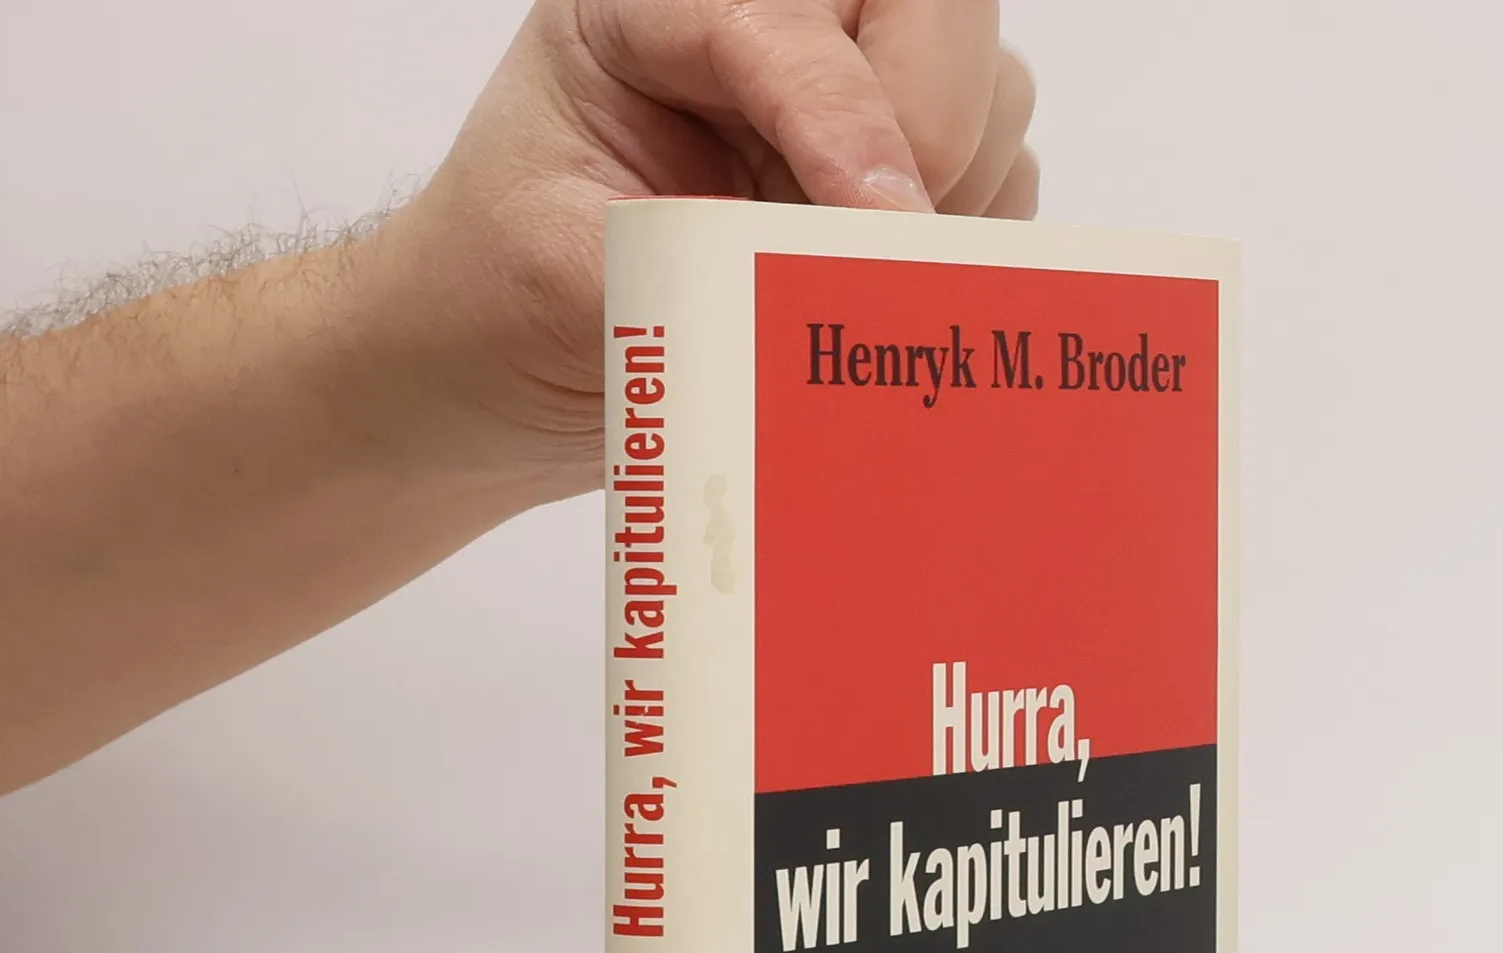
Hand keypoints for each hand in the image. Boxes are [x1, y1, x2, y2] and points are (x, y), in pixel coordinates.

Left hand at [372, 0, 1037, 495]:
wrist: (498, 365)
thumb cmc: (505, 298)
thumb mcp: (574, 278)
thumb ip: (705, 268)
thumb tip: (842, 292)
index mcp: (658, 1)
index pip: (793, 20)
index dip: (852, 116)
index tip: (885, 222)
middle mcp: (771, 21)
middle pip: (937, 10)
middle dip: (931, 131)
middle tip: (877, 248)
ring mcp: (849, 91)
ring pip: (992, 93)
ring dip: (949, 201)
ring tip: (845, 283)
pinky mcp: (897, 173)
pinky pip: (1003, 184)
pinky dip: (966, 250)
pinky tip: (875, 296)